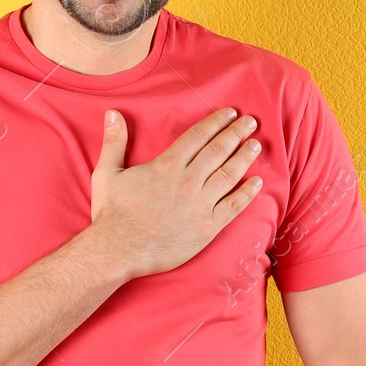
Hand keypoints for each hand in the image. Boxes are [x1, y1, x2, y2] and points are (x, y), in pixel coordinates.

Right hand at [86, 106, 262, 280]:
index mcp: (167, 165)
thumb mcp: (107, 172)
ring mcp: (200, 204)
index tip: (229, 114)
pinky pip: (233, 206)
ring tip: (256, 145)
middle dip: (237, 133)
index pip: (198, 136)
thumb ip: (114, 142)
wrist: (117, 251)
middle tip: (250, 122)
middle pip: (218, 150)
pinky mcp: (207, 227)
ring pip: (229, 174)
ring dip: (245, 157)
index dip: (216, 122)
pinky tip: (258, 182)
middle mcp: (187, 181)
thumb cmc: (111, 213)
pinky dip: (247, 193)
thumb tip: (112, 113)